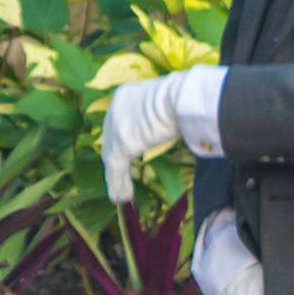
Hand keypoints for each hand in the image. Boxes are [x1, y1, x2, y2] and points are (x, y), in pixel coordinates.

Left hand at [101, 77, 183, 205]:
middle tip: (119, 178)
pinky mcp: (121, 145)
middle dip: (115, 161)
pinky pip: (116, 169)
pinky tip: (122, 197)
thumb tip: (163, 126)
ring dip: (116, 179)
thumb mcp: (164, 106)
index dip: (121, 142)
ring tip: (121, 196)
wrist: (181, 99)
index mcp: (125, 97)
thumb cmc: (182, 99)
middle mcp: (115, 110)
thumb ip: (156, 116)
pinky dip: (119, 184)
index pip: (118, 123)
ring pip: (112, 158)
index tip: (128, 155)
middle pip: (111, 141)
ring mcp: (116, 128)